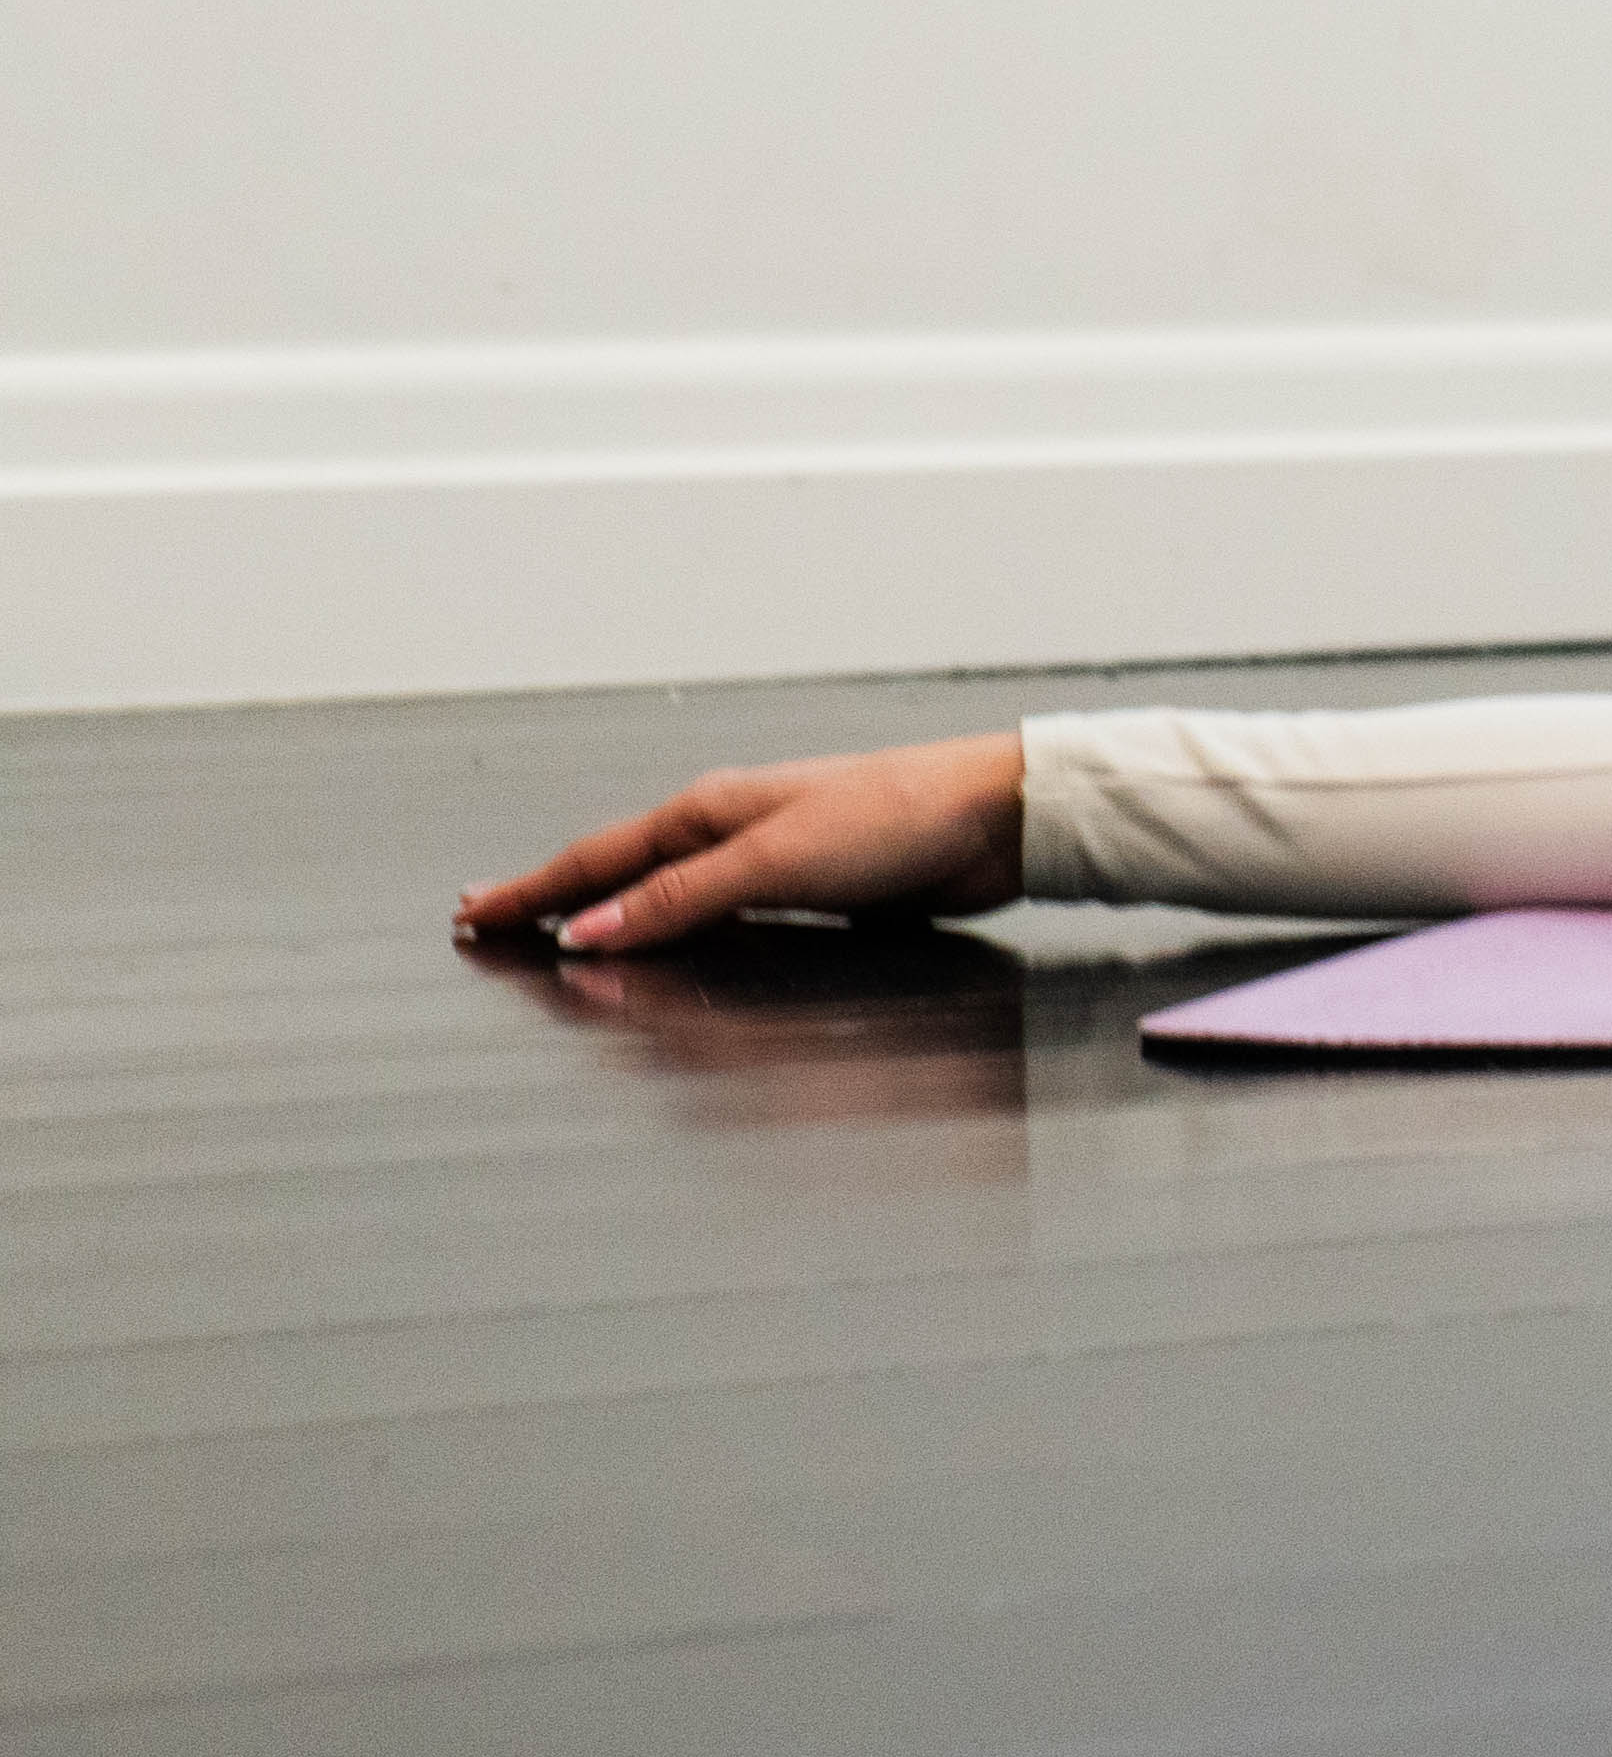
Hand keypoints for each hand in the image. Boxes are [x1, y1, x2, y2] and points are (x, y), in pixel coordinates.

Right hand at [457, 734, 1024, 951]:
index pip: (597, 861)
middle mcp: (729, 830)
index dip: (532, 890)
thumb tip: (589, 930)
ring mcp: (768, 857)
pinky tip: (666, 943)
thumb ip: (684, 898)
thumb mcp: (777, 861)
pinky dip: (672, 927)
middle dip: (552, 895)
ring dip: (608, 911)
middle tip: (489, 919)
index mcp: (708, 812)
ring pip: (665, 892)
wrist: (992, 820)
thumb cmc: (894, 818)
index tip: (474, 914)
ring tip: (557, 932)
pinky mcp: (810, 888)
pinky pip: (717, 914)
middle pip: (619, 871)